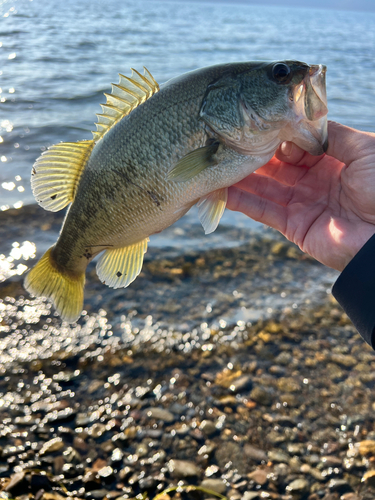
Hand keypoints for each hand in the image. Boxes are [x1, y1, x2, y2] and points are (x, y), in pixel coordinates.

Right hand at [227, 121, 374, 271]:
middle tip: (225, 141)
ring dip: (239, 176)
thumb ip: (331, 134)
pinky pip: (262, 211)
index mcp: (330, 160)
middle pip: (274, 165)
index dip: (276, 136)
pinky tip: (220, 189)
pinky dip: (240, 201)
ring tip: (214, 163)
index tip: (258, 127)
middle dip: (251, 154)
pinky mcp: (293, 227)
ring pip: (263, 187)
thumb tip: (300, 122)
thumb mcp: (364, 149)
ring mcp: (301, 204)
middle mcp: (312, 181)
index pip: (294, 145)